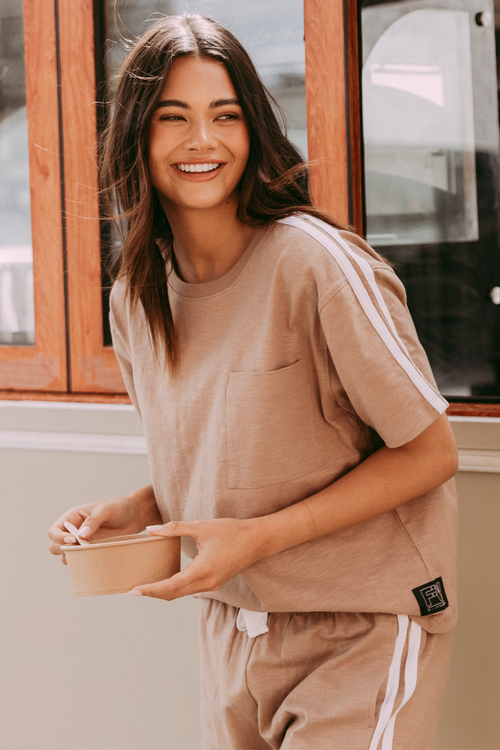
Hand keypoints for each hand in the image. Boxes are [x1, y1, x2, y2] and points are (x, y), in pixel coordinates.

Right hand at [48, 486, 161, 563]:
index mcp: (72, 518)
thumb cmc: (118, 508)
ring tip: (90, 554)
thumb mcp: (105, 510)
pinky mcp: (92, 552)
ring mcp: (82, 544)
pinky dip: (84, 564)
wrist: (134, 516)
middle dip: (63, 550)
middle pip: (54, 547)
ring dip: (74, 559)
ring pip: (67, 557)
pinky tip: (95, 561)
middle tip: (80, 548)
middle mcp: (73, 532)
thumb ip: (93, 521)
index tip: (73, 540)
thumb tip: (80, 536)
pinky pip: (82, 562)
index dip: (59, 538)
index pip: (54, 531)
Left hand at [129, 517, 261, 599]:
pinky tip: (168, 579)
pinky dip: (176, 587)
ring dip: (164, 591)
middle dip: (153, 593)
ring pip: (182, 593)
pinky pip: (190, 589)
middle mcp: (206, 583)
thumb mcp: (202, 527)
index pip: (170, 586)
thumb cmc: (232, 531)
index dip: (150, 589)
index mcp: (202, 571)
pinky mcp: (215, 582)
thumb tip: (151, 529)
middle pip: (173, 594)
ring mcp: (212, 585)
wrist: (258, 540)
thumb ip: (175, 528)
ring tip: (147, 585)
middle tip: (134, 589)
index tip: (134, 590)